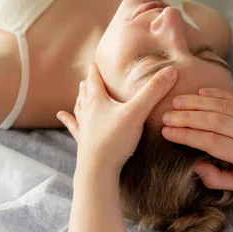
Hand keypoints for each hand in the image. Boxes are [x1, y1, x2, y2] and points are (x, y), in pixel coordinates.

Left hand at [57, 62, 177, 174]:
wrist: (97, 170)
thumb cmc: (115, 139)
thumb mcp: (137, 112)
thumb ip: (154, 92)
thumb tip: (171, 70)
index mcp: (97, 100)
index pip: (95, 79)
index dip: (95, 69)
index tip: (95, 61)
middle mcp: (87, 111)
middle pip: (86, 92)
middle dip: (89, 82)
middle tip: (90, 75)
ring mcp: (84, 127)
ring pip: (79, 107)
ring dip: (80, 98)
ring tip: (79, 91)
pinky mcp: (83, 142)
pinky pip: (73, 127)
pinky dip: (68, 119)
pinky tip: (61, 115)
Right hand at [161, 88, 232, 191]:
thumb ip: (216, 179)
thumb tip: (194, 165)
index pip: (213, 142)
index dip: (188, 136)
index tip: (167, 133)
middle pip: (216, 121)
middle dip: (187, 118)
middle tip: (165, 117)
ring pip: (223, 106)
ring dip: (197, 103)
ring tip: (175, 102)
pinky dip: (214, 94)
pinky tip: (196, 93)